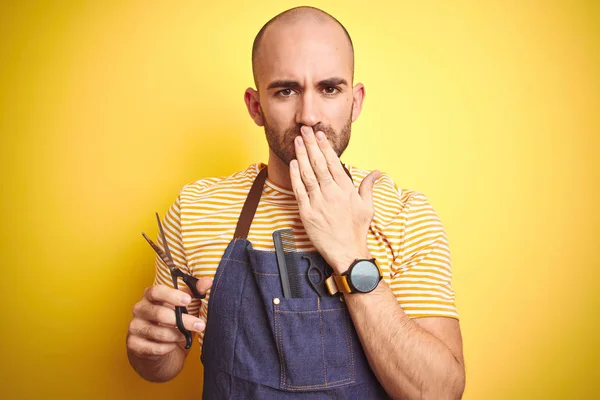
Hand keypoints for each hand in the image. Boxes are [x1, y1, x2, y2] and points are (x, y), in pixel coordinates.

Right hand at [127, 278, 211, 358]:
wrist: (155, 343)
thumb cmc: (170, 318)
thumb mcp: (182, 304)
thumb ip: (194, 292)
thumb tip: (208, 281)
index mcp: (149, 295)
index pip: (156, 291)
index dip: (172, 296)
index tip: (188, 300)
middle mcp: (139, 309)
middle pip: (160, 314)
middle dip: (183, 321)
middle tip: (200, 325)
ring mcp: (135, 327)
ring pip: (159, 333)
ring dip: (178, 336)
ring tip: (186, 336)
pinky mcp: (134, 344)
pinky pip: (155, 348)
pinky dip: (168, 347)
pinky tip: (173, 345)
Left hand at [290, 126, 380, 273]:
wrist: (347, 252)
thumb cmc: (357, 230)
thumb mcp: (368, 206)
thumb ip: (368, 186)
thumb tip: (377, 172)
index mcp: (346, 190)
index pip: (333, 163)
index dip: (325, 147)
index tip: (320, 134)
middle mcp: (332, 193)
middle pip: (319, 164)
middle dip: (311, 145)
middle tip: (304, 130)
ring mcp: (318, 203)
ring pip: (308, 174)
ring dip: (302, 155)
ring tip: (297, 141)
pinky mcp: (307, 213)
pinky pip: (299, 191)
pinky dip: (295, 176)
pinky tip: (293, 163)